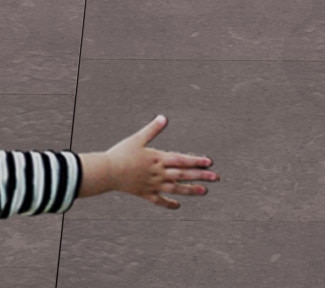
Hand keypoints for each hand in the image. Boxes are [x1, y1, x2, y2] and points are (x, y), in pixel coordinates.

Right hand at [82, 114, 215, 208]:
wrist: (107, 172)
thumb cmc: (121, 153)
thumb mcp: (137, 138)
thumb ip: (152, 129)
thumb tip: (164, 118)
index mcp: (158, 158)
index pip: (182, 160)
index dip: (196, 161)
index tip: (210, 162)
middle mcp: (159, 173)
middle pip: (183, 175)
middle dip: (201, 176)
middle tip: (216, 177)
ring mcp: (153, 185)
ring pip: (176, 189)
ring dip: (191, 190)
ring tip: (204, 191)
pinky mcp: (145, 194)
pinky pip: (159, 201)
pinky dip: (169, 203)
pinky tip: (177, 206)